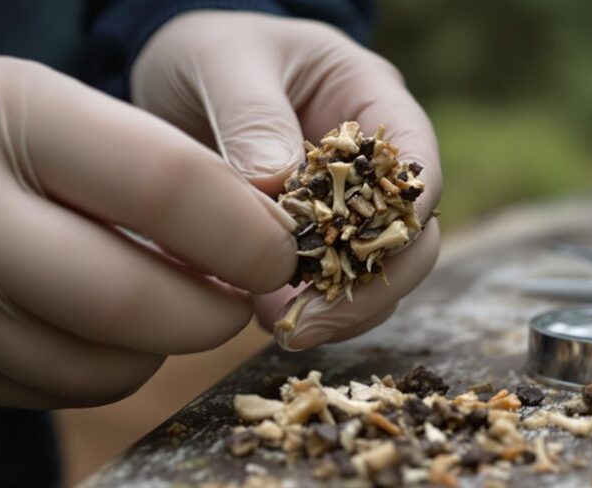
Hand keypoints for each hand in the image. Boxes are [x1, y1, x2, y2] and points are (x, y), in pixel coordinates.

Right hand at [0, 57, 298, 408]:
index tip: (281, 249)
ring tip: (167, 300)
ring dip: (167, 342)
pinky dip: (114, 366)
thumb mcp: (68, 114)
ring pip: (108, 365)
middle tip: (243, 297)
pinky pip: (69, 393)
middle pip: (134, 299)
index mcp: (8, 114)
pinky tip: (103, 325)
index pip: (168, 184)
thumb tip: (265, 251)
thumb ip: (166, 169)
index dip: (248, 232)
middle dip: (217, 311)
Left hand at [132, 11, 441, 349]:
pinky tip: (265, 320)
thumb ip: (251, 113)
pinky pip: (327, 288)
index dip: (401, 216)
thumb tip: (277, 183)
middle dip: (370, 285)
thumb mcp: (224, 61)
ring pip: (374, 274)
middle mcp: (372, 165)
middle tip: (312, 321)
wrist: (176, 80)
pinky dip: (305, 309)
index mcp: (372, 103)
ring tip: (285, 330)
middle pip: (409, 237)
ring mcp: (345, 210)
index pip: (415, 166)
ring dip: (340, 310)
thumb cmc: (213, 53)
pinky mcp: (310, 245)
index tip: (358, 256)